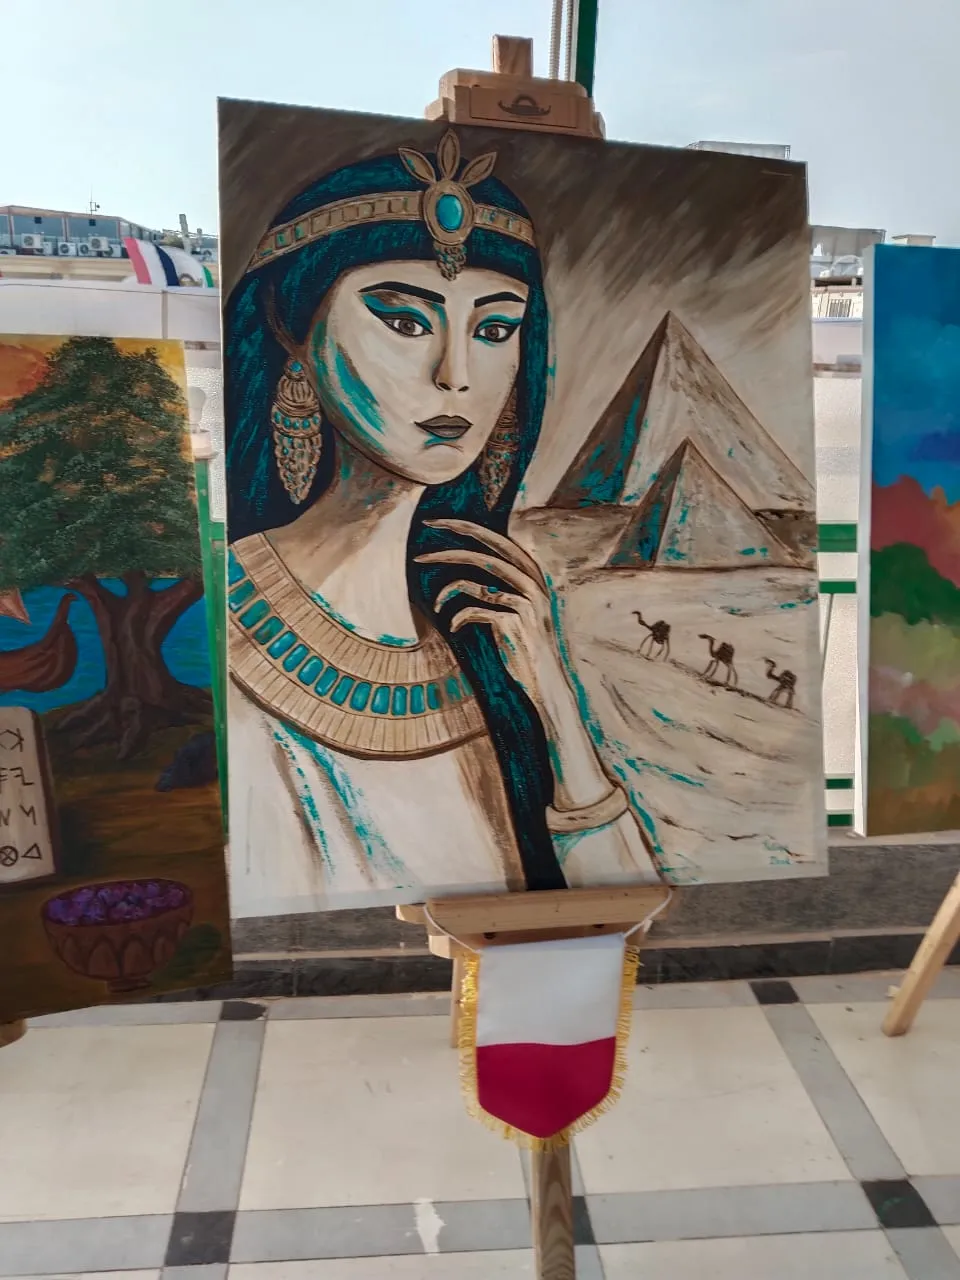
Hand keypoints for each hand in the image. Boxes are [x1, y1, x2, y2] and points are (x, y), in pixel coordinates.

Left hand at [414, 518, 564, 708]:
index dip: (466, 528)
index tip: (436, 523)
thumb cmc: (527, 646)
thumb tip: (467, 569)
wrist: (546, 683)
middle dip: (448, 549)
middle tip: (419, 555)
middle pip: (483, 553)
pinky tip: (454, 627)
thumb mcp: (520, 609)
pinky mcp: (513, 622)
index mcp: (533, 574)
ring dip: (444, 593)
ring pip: (471, 583)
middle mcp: (532, 583)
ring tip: (435, 605)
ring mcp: (524, 601)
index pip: (498, 540)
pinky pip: (471, 610)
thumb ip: (503, 586)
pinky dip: (457, 618)